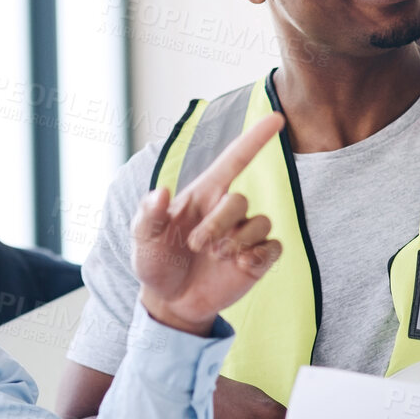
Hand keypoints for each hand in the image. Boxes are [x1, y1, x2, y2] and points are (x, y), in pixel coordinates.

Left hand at [133, 113, 284, 335]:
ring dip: (236, 241)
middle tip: (195, 246)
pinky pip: (273, 247)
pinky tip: (238, 266)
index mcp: (203, 195)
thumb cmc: (156, 261)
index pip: (234, 160)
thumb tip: (160, 191)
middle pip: (239, 200)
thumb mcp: (142, 238)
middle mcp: (227, 211)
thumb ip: (148, 214)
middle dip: (217, 224)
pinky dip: (258, 256)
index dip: (255, 138)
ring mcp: (244, 234)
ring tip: (214, 257)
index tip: (277, 117)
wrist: (169, 301)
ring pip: (260, 222)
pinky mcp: (256, 259)